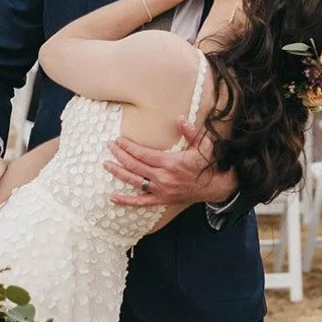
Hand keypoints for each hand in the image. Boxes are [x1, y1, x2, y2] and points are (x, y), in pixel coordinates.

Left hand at [105, 119, 237, 209]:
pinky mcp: (162, 200)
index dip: (129, 147)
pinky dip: (126, 200)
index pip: (143, 154)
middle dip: (120, 155)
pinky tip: (113, 197)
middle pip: (135, 166)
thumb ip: (191, 132)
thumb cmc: (208, 164)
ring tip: (107, 165)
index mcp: (171, 163)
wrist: (215, 187)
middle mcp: (163, 177)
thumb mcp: (203, 146)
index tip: (118, 140)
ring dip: (119, 173)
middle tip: (109, 146)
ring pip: (135, 181)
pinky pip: (141, 202)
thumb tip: (180, 119)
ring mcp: (161, 190)